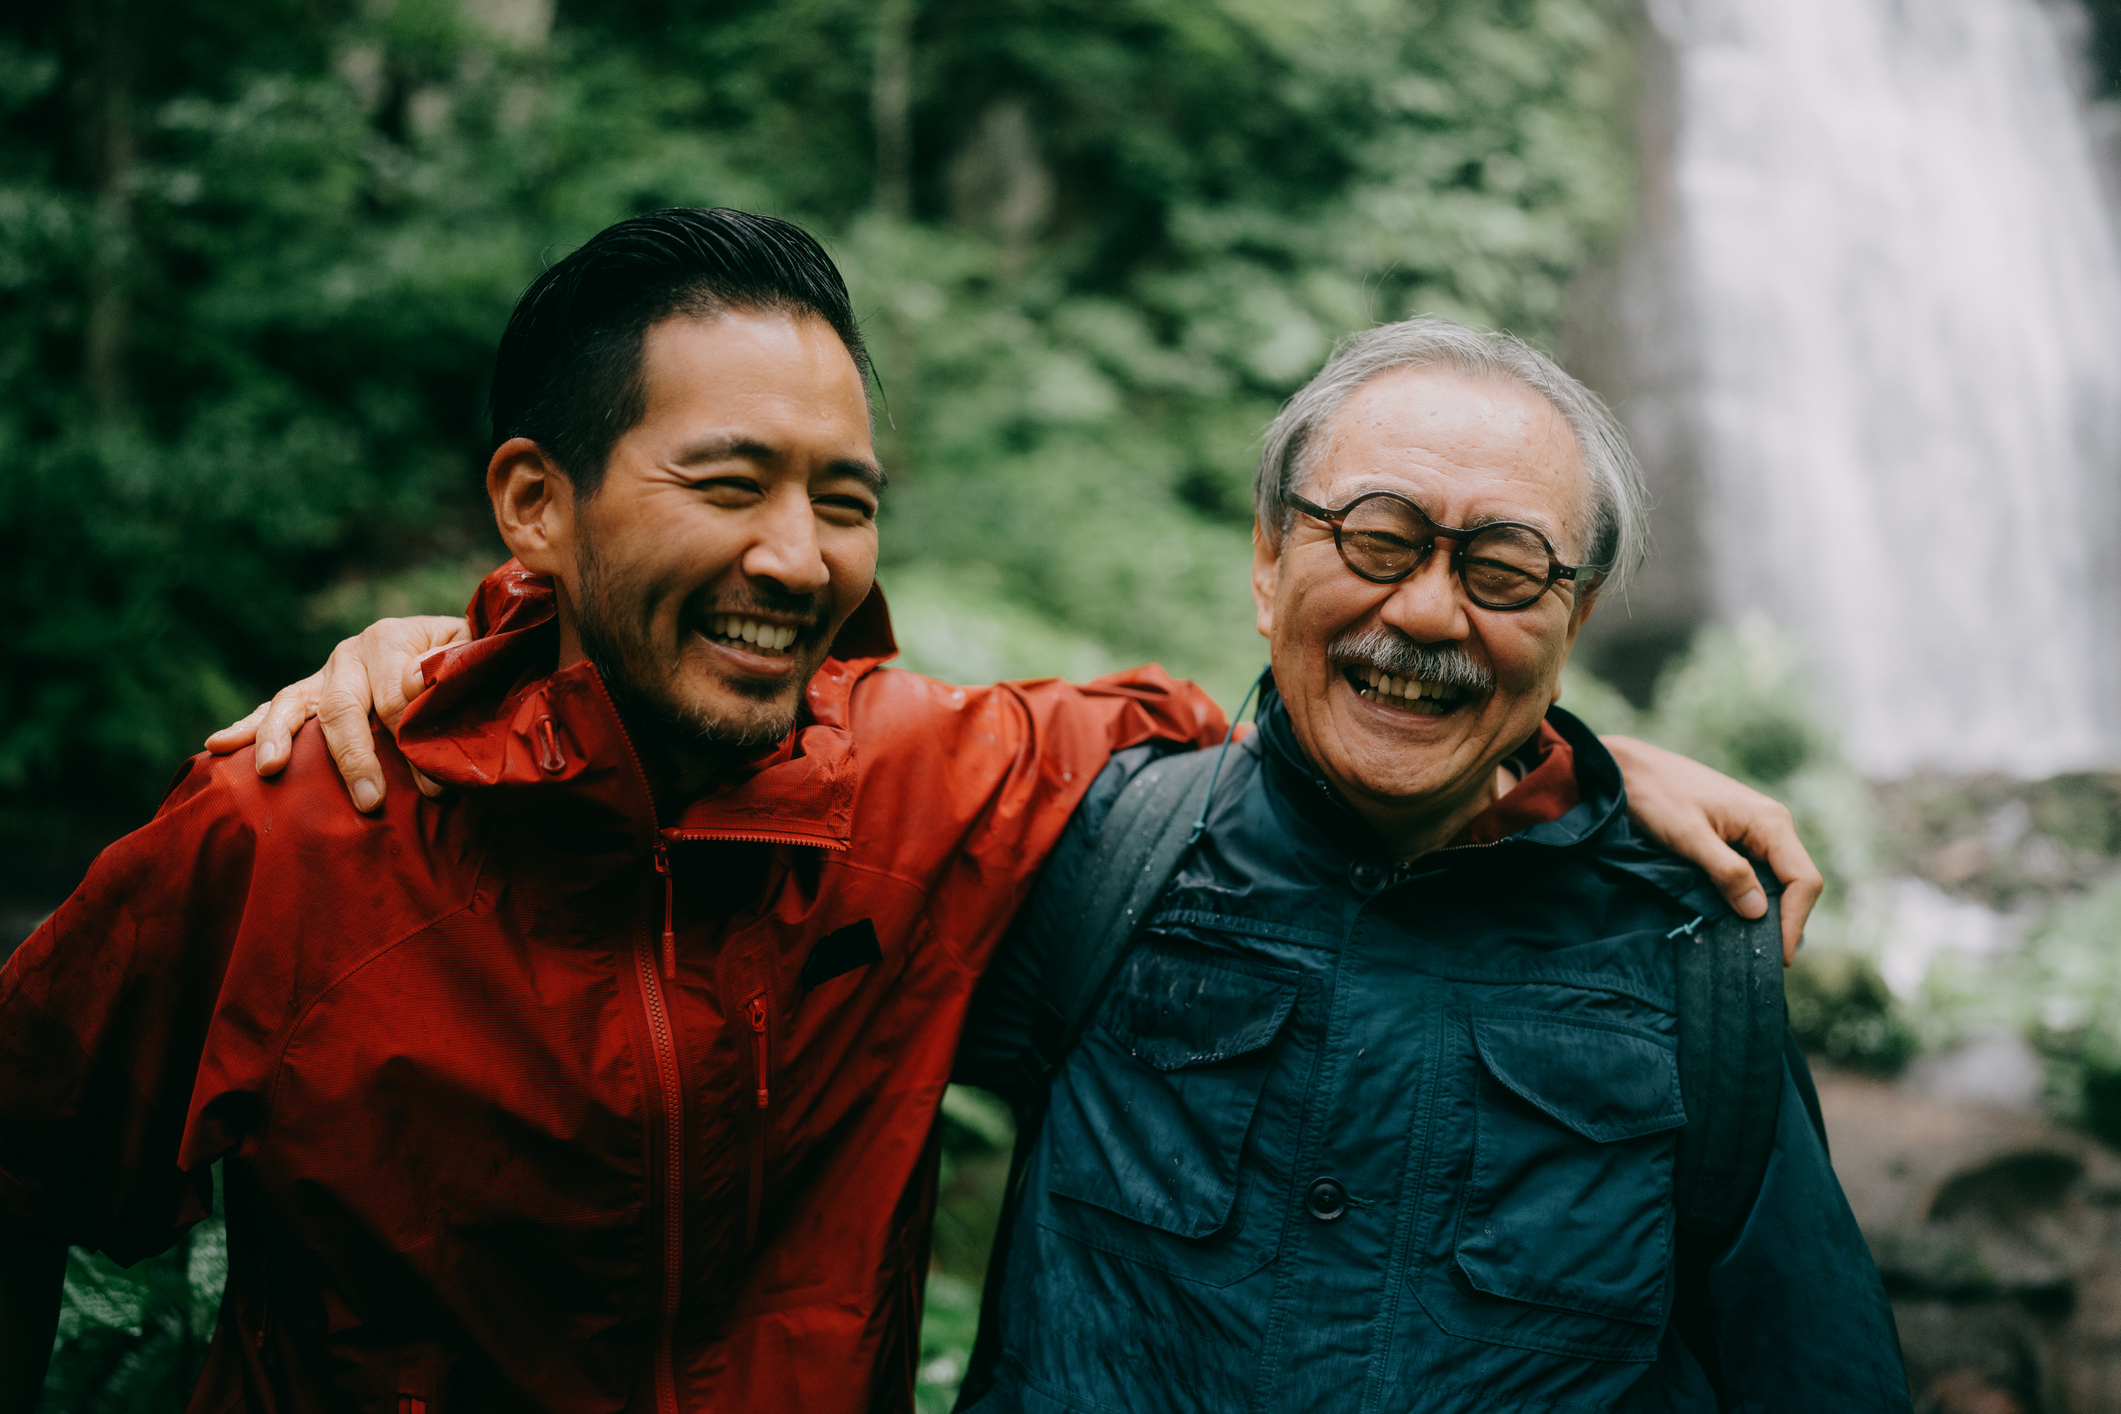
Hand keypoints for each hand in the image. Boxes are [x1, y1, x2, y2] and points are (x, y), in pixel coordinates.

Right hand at [205, 615, 469, 811]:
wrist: (453, 646)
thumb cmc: (465, 661)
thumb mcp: (470, 656)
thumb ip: (450, 667)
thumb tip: (412, 683)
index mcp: (390, 638)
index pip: (394, 695)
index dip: (413, 741)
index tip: (433, 786)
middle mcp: (350, 654)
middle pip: (342, 706)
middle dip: (354, 756)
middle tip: (369, 800)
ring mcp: (325, 674)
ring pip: (294, 704)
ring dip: (279, 738)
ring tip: (271, 768)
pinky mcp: (310, 693)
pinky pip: (275, 710)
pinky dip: (247, 727)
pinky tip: (217, 745)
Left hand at [1602, 735, 1822, 964]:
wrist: (1630, 769)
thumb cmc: (1657, 796)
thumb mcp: (1689, 838)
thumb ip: (1726, 872)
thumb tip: (1759, 912)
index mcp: (1770, 822)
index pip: (1804, 880)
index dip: (1796, 922)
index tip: (1778, 956)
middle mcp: (1772, 825)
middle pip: (1797, 883)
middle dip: (1785, 921)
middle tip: (1765, 959)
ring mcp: (1756, 830)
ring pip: (1777, 881)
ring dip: (1768, 913)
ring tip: (1750, 946)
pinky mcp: (1738, 836)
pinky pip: (1757, 873)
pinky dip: (1751, 898)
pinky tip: (1735, 919)